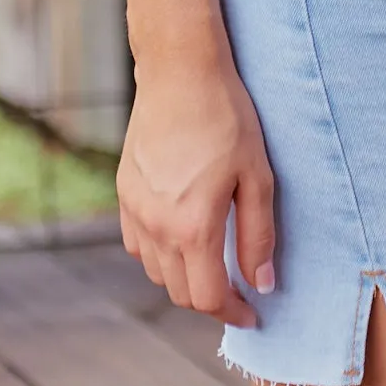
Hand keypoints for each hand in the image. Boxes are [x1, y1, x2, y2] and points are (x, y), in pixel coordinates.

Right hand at [117, 49, 274, 327]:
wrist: (179, 72)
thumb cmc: (226, 118)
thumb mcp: (256, 175)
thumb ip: (258, 235)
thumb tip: (261, 283)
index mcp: (192, 227)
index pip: (208, 297)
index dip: (234, 313)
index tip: (254, 313)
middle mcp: (156, 227)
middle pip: (180, 292)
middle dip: (212, 300)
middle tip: (239, 290)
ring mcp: (135, 211)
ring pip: (156, 272)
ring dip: (185, 278)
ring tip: (214, 262)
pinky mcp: (123, 193)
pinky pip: (138, 244)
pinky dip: (160, 255)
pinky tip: (182, 237)